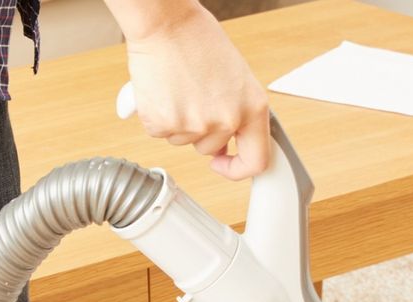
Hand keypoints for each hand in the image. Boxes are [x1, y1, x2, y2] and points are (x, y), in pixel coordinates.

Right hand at [118, 4, 270, 179]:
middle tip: (191, 97)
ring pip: (181, 140)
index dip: (237, 167)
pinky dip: (156, 115)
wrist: (165, 22)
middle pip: (208, 148)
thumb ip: (235, 110)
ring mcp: (195, 124)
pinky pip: (159, 132)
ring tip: (177, 86)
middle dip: (198, 131)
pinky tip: (161, 89)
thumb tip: (224, 144)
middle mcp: (227, 119)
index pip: (256, 161)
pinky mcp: (164, 123)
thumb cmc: (197, 39)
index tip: (222, 163)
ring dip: (176, 120)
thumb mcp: (235, 77)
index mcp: (254, 107)